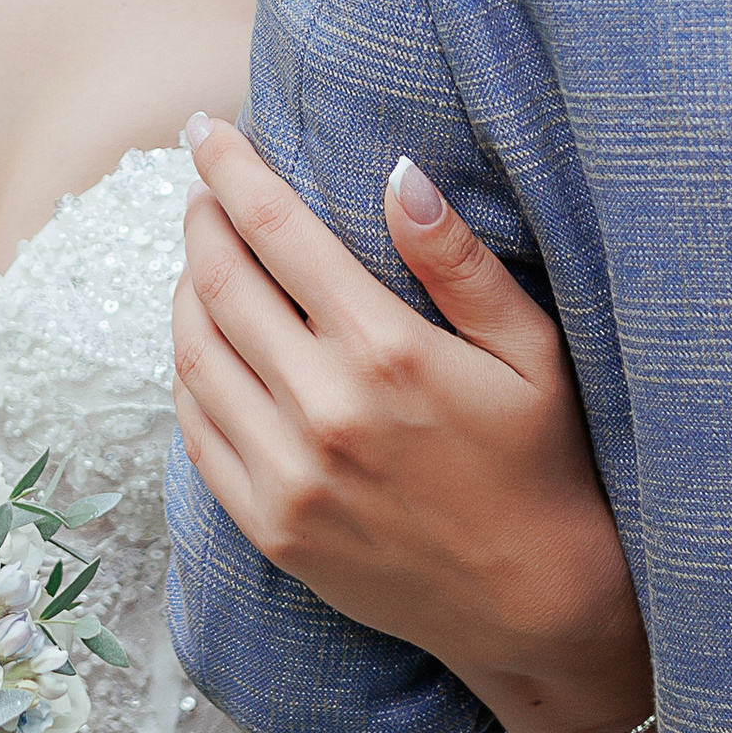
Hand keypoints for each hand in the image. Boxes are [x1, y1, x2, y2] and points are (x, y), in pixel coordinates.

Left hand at [172, 119, 659, 732]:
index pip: (277, 233)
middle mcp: (323, 410)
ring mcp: (289, 476)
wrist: (537, 603)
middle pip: (220, 285)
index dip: (232, 170)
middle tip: (201, 189)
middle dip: (202, 221)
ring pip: (196, 356)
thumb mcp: (530, 349)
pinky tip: (203, 346)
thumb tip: (398, 172)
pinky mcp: (271, 528)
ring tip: (200, 259)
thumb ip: (458, 259)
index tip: (204, 129)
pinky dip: (188, 374)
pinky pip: (198, 432)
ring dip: (185, 292)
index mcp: (385, 351)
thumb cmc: (545, 461)